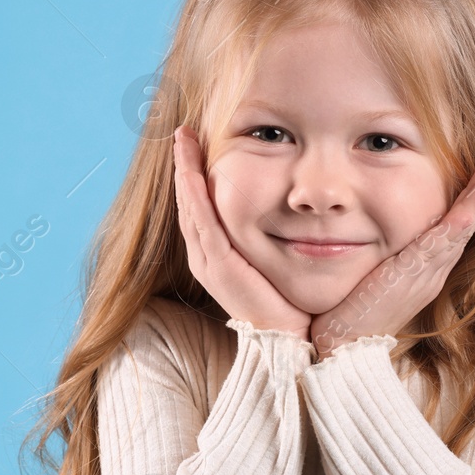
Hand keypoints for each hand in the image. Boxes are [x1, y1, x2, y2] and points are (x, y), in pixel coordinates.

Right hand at [172, 124, 313, 339]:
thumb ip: (271, 238)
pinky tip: (191, 169)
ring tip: (183, 140)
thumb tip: (291, 209)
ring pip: (189, 206)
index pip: (199, 208)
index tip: (195, 145)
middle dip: (183, 165)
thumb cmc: (287, 304)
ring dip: (184, 170)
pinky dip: (193, 193)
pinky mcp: (219, 265)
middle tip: (183, 132)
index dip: (193, 175)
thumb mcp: (274, 262)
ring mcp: (208, 262)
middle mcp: (205, 258)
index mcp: (215, 257)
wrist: (287, 341)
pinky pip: (202, 221)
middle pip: (187, 202)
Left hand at [309, 162, 474, 358]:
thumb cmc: (349, 315)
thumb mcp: (370, 280)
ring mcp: (424, 276)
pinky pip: (440, 244)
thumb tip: (369, 238)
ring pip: (457, 234)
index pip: (448, 236)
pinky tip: (471, 205)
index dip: (464, 210)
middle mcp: (430, 276)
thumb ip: (378, 261)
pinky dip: (459, 221)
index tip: (474, 184)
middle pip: (461, 232)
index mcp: (423, 276)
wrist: (343, 348)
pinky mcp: (411, 276)